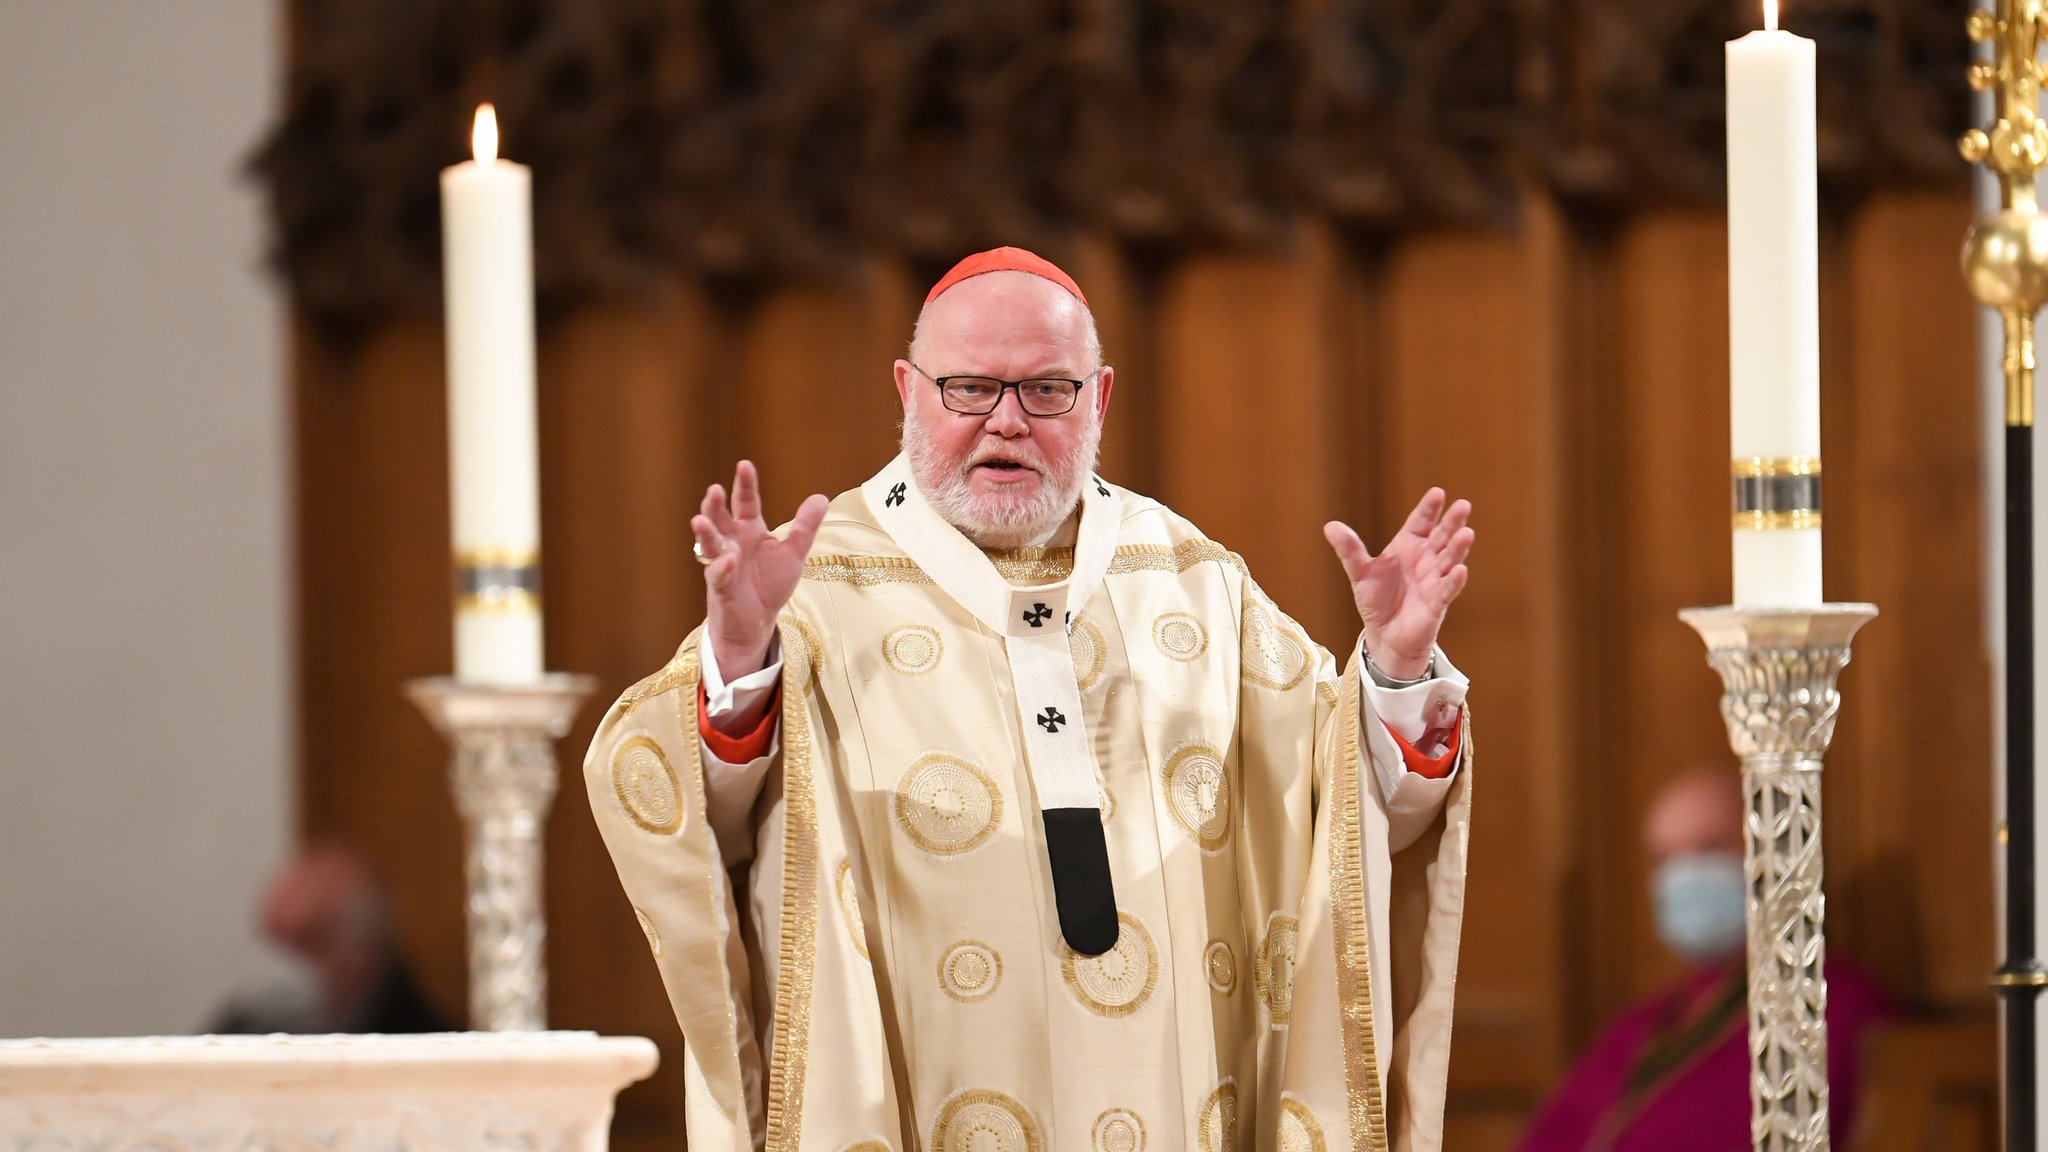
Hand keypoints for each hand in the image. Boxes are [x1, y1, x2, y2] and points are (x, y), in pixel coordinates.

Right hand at [691, 460, 829, 679]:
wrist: (757, 622)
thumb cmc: (769, 584)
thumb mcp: (793, 553)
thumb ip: (805, 527)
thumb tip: (821, 497)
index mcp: (749, 530)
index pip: (746, 502)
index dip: (745, 485)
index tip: (744, 465)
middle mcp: (732, 543)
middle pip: (720, 518)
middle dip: (715, 505)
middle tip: (715, 489)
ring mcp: (723, 564)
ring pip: (710, 545)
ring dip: (706, 533)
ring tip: (700, 519)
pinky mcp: (720, 589)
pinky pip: (717, 576)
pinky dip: (721, 569)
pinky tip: (727, 561)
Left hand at [1323, 488, 1472, 680]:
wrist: (1384, 635)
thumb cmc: (1377, 601)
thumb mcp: (1360, 573)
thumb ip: (1349, 550)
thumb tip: (1330, 526)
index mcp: (1408, 546)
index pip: (1421, 522)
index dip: (1429, 508)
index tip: (1438, 492)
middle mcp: (1426, 559)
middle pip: (1442, 536)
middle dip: (1452, 522)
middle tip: (1463, 505)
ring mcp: (1434, 580)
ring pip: (1450, 559)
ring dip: (1458, 547)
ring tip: (1467, 533)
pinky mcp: (1437, 603)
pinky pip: (1447, 589)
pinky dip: (1454, 580)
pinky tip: (1460, 569)